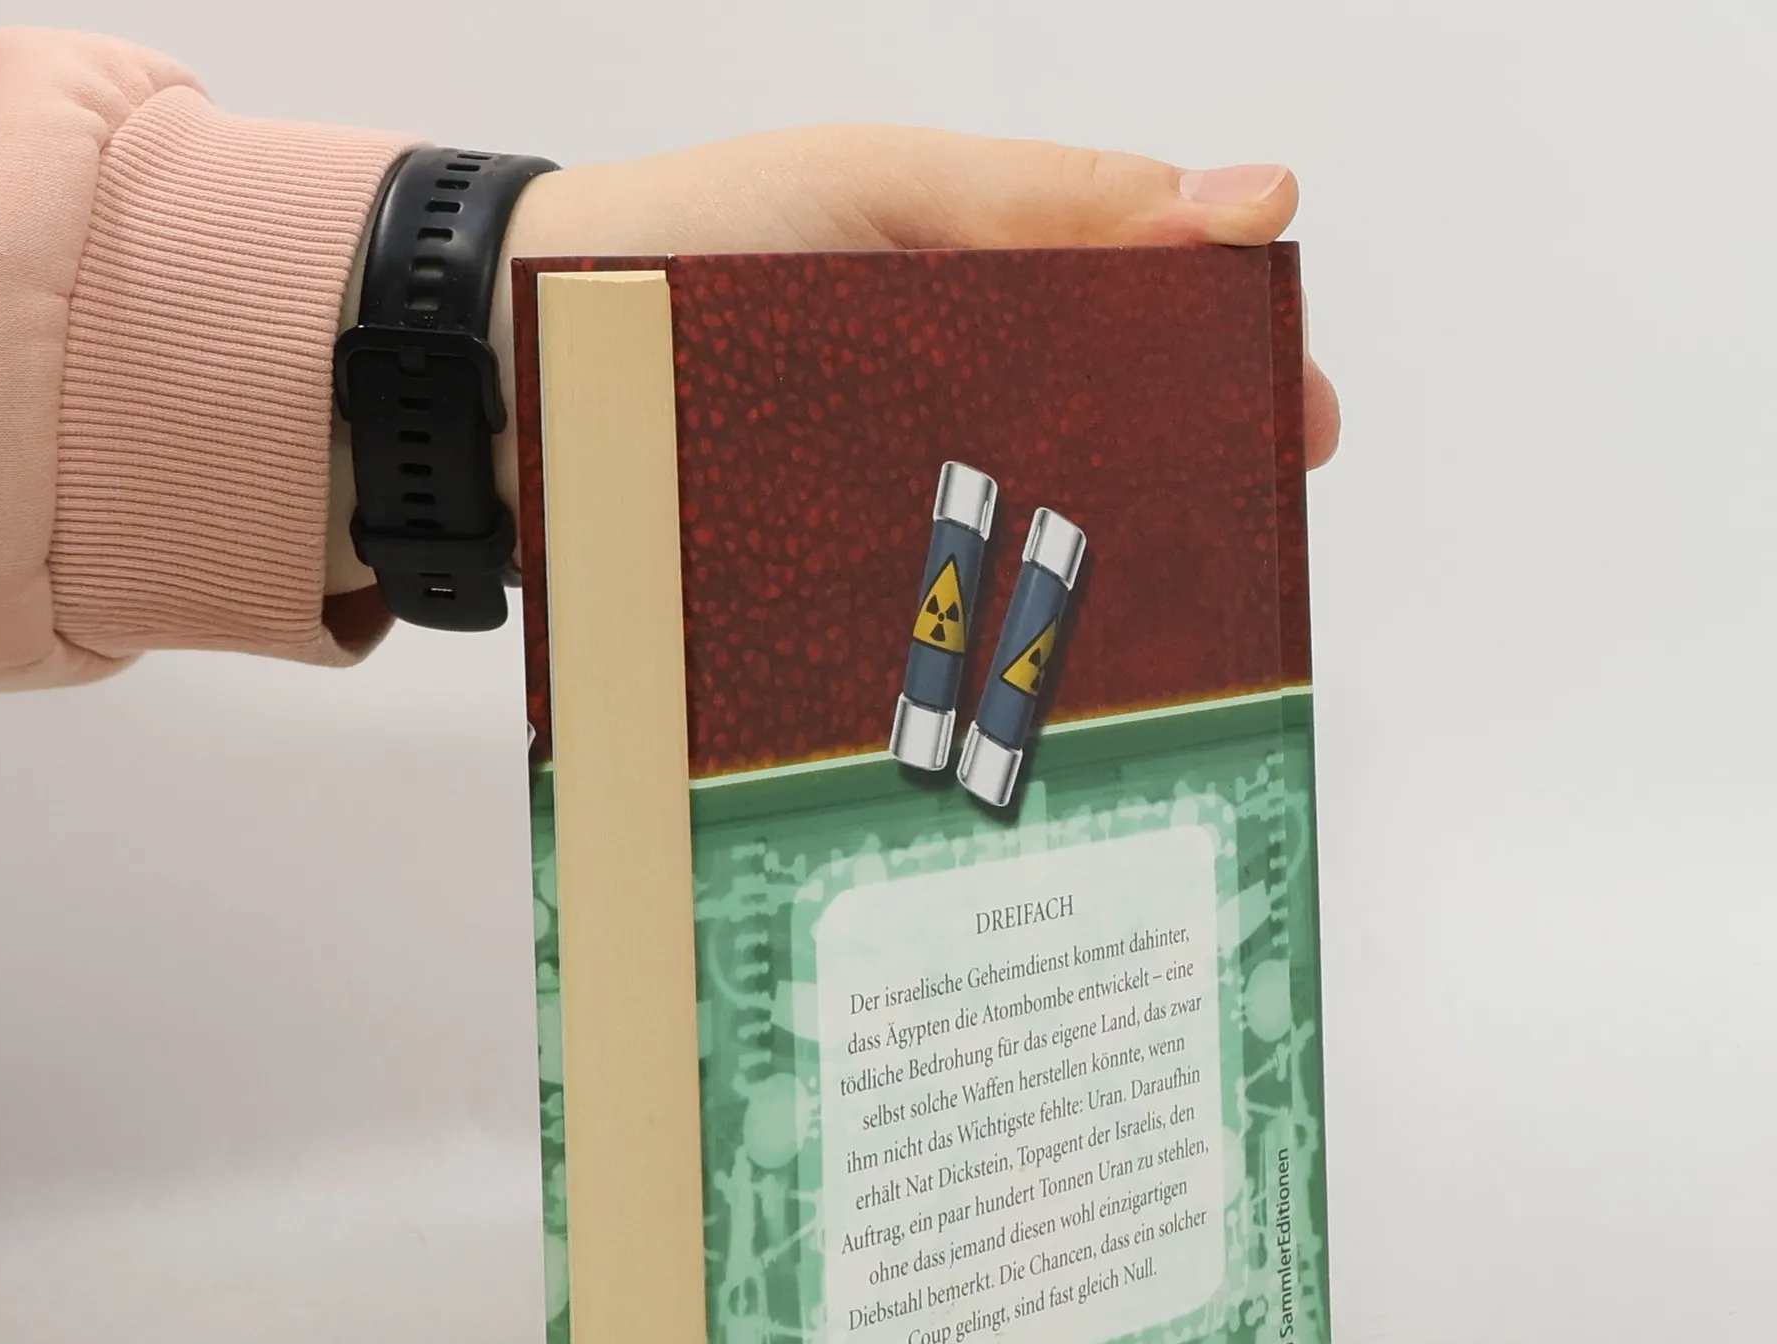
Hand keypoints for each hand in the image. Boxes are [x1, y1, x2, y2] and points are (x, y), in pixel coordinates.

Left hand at [328, 129, 1339, 594]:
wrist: (512, 360)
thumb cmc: (685, 244)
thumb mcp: (882, 187)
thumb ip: (1051, 204)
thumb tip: (1254, 202)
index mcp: (980, 293)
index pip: (1144, 333)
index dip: (1230, 379)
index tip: (1294, 432)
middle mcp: (945, 404)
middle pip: (1095, 463)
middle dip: (1176, 511)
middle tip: (1235, 566)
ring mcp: (887, 503)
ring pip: (1017, 563)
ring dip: (1081, 608)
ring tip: (1148, 652)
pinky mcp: (826, 586)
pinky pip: (922, 626)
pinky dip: (973, 658)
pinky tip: (1020, 693)